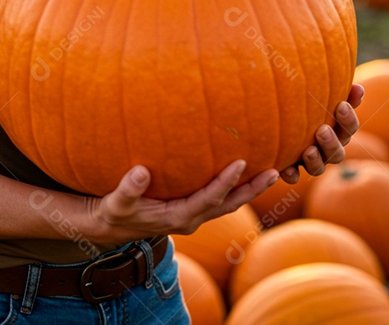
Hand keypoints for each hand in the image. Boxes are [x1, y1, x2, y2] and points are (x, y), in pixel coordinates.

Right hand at [84, 159, 277, 244]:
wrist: (112, 226)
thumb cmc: (114, 212)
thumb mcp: (115, 203)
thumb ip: (128, 189)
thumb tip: (140, 173)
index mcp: (178, 217)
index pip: (209, 200)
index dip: (225, 183)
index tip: (241, 162)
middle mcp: (191, 219)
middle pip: (230, 205)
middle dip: (253, 189)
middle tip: (277, 171)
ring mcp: (194, 215)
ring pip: (228, 203)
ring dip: (250, 189)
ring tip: (272, 171)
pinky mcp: (192, 208)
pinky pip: (219, 198)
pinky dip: (234, 186)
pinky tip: (244, 169)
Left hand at [279, 82, 363, 183]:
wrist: (279, 116)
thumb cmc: (306, 100)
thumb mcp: (322, 95)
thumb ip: (339, 92)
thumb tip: (359, 88)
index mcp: (338, 132)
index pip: (350, 128)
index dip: (348, 119)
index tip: (341, 105)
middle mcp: (327, 150)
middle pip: (337, 154)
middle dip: (331, 143)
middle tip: (322, 130)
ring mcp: (310, 161)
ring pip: (318, 169)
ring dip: (315, 161)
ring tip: (308, 150)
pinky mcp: (291, 168)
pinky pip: (293, 177)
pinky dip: (291, 174)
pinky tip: (286, 168)